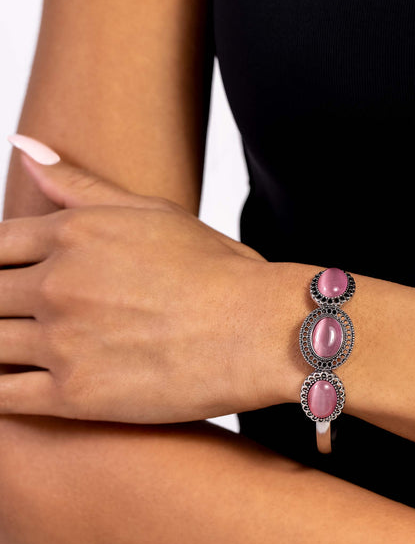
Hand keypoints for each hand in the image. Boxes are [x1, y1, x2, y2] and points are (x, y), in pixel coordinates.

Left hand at [0, 136, 296, 422]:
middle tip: (13, 314)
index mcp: (72, 233)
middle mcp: (57, 283)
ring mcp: (63, 341)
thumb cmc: (215, 269)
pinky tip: (8, 388)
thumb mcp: (148, 212)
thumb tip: (23, 146)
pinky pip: (4, 397)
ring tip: (14, 346)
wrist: (260, 331)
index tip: (7, 280)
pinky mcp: (76, 397)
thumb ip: (79, 183)